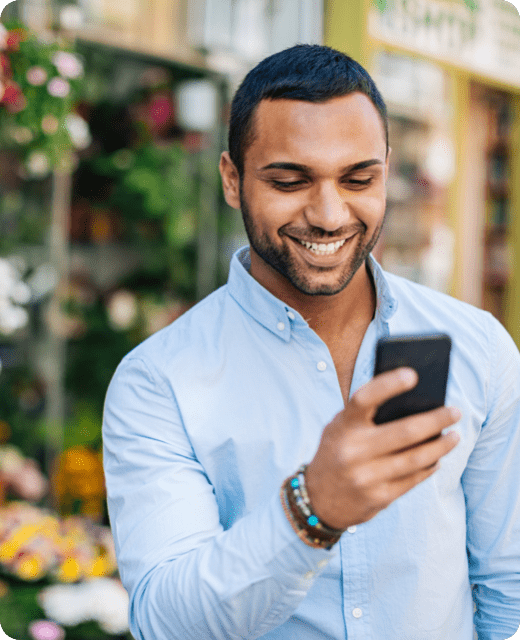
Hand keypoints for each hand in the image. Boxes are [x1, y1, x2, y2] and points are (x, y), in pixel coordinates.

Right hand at [305, 368, 460, 529]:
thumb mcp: (339, 429)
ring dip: (441, 445)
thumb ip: (366, 416)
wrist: (318, 500)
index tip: (413, 375)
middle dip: (436, 420)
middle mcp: (352, 451)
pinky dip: (430, 466)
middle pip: (404, 432)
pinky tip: (437, 457)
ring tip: (454, 435)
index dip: (388, 385)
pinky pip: (414, 479)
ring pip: (416, 458)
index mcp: (342, 427)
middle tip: (455, 411)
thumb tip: (413, 403)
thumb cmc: (336, 452)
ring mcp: (366, 477)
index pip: (364, 399)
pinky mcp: (379, 498)